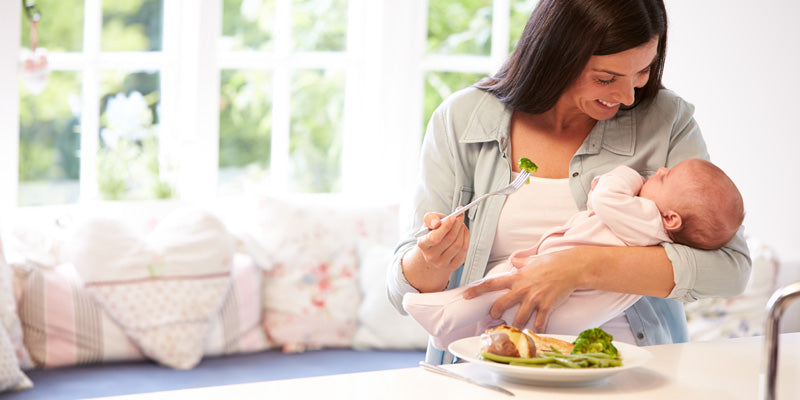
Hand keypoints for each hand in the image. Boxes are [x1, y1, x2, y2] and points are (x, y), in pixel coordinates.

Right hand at [416, 210, 469, 275]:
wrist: (433, 250)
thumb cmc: (432, 233)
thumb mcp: (427, 223)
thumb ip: (430, 218)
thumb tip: (437, 222)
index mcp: (422, 245)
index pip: (435, 238)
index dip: (446, 226)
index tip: (453, 216)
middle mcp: (431, 256)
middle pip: (450, 239)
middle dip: (457, 225)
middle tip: (460, 215)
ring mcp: (442, 263)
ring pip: (458, 244)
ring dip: (462, 231)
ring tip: (461, 224)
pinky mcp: (453, 265)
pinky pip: (464, 250)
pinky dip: (466, 238)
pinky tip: (463, 232)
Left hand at [463, 249, 581, 331]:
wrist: (572, 267)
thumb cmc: (553, 262)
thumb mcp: (533, 260)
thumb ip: (521, 262)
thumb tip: (513, 261)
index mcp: (517, 277)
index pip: (491, 283)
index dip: (476, 290)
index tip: (466, 295)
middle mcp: (522, 289)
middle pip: (501, 304)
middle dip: (494, 313)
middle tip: (493, 317)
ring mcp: (534, 299)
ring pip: (518, 318)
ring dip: (514, 326)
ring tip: (513, 329)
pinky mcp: (546, 306)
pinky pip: (539, 323)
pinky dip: (536, 330)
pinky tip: (535, 333)